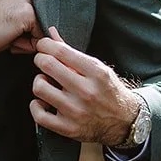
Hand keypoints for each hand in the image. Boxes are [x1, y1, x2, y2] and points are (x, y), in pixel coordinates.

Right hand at [0, 0, 42, 60]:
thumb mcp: (9, 18)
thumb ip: (28, 20)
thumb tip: (47, 33)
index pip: (41, 12)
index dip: (29, 29)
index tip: (13, 34)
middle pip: (44, 19)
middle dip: (32, 34)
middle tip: (11, 38)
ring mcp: (27, 0)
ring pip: (43, 28)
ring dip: (30, 40)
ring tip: (10, 40)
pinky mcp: (28, 13)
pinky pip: (41, 36)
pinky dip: (29, 45)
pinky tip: (11, 42)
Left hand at [30, 27, 139, 143]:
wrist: (123, 121)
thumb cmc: (108, 90)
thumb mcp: (97, 67)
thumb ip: (71, 52)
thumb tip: (51, 32)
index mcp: (96, 73)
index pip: (60, 51)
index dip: (45, 45)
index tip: (44, 46)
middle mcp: (86, 92)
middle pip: (47, 65)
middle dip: (40, 59)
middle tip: (43, 61)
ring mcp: (76, 111)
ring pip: (40, 88)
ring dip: (39, 82)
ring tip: (47, 83)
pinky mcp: (68, 128)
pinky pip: (39, 114)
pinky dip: (36, 106)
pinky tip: (43, 102)